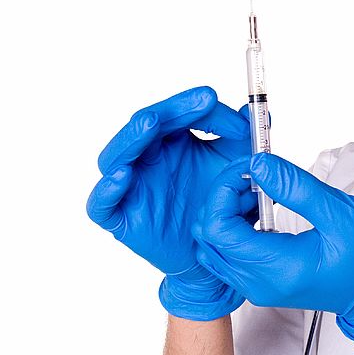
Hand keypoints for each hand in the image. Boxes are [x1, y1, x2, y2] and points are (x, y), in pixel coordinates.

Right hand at [85, 85, 254, 320]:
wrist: (213, 254)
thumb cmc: (216, 206)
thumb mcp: (235, 168)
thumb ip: (244, 140)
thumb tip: (253, 112)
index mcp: (171, 141)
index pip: (176, 112)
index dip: (197, 107)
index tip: (227, 110)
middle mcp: (146, 159)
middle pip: (145, 125)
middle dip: (171, 111)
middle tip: (198, 100)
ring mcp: (130, 187)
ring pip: (115, 156)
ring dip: (132, 138)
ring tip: (150, 124)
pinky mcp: (120, 218)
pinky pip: (101, 204)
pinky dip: (106, 189)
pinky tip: (122, 176)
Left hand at [192, 153, 353, 350]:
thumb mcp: (341, 214)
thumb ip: (296, 188)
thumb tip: (259, 165)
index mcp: (277, 268)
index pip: (218, 229)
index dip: (223, 191)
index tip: (247, 168)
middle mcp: (259, 282)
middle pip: (208, 235)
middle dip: (223, 196)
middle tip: (254, 172)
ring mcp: (258, 285)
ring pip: (214, 243)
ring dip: (228, 209)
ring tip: (261, 188)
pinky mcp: (262, 280)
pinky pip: (229, 251)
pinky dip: (236, 223)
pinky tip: (262, 205)